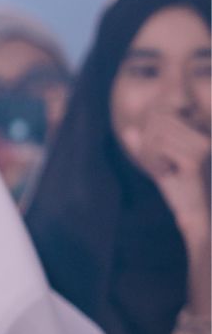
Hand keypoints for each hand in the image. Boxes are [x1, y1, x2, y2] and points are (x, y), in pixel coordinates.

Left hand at [125, 112, 210, 245]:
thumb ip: (146, 147)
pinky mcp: (195, 160)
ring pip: (155, 131)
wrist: (202, 221)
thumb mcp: (161, 165)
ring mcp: (203, 145)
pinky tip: (166, 175)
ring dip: (149, 153)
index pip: (163, 111)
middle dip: (148, 142)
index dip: (150, 132)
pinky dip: (152, 162)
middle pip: (157, 117)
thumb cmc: (185, 195)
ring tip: (165, 170)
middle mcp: (207, 133)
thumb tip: (129, 130)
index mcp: (204, 129)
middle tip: (159, 165)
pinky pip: (156, 147)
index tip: (160, 154)